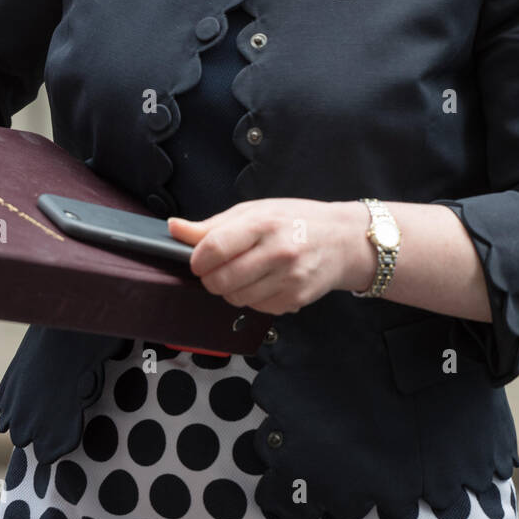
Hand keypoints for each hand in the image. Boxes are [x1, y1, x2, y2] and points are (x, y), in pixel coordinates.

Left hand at [169, 198, 372, 316]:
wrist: (344, 240)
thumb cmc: (297, 220)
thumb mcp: (256, 210)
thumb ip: (214, 224)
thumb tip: (174, 229)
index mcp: (263, 223)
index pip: (214, 248)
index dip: (197, 259)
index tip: (198, 259)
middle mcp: (278, 252)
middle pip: (220, 280)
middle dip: (210, 278)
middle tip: (219, 268)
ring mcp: (288, 279)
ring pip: (235, 298)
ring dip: (231, 289)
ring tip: (246, 271)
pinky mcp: (295, 300)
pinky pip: (256, 307)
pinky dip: (252, 298)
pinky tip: (265, 281)